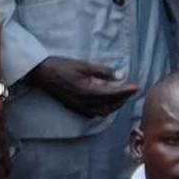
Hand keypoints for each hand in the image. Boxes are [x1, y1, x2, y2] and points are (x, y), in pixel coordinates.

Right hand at [20, 56, 136, 120]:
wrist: (42, 74)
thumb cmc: (62, 67)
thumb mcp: (84, 65)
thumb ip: (103, 72)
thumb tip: (120, 76)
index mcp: (87, 92)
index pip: (112, 94)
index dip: (126, 91)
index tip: (136, 87)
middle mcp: (83, 103)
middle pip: (110, 105)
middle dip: (123, 98)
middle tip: (131, 89)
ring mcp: (78, 108)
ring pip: (103, 111)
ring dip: (115, 104)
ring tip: (122, 94)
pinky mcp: (75, 108)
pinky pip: (94, 113)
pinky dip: (104, 108)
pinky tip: (108, 100)